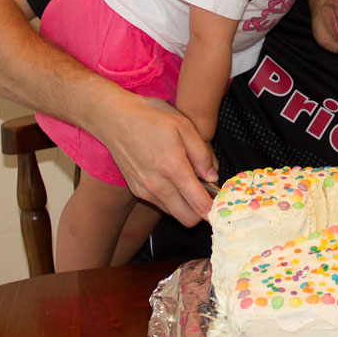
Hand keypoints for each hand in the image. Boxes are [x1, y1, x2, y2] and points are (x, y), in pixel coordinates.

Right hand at [90, 92, 219, 226]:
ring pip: (174, 213)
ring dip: (186, 206)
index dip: (214, 211)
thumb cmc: (150, 117)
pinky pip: (161, 204)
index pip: (199, 205)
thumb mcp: (184, 125)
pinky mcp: (137, 190)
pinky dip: (172, 199)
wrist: (114, 118)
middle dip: (201, 212)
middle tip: (208, 194)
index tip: (223, 207)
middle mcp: (157, 185)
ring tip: (191, 183)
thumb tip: (212, 177)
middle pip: (188, 219)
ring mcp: (145, 190)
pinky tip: (173, 180)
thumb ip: (202, 154)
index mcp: (173, 168)